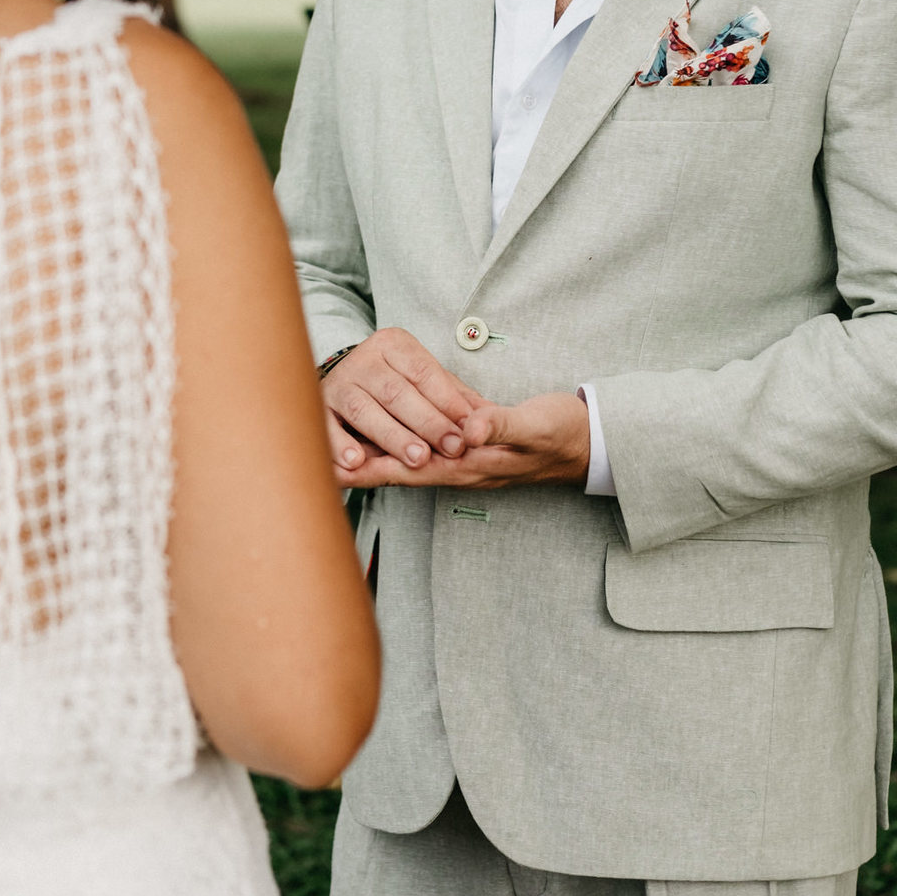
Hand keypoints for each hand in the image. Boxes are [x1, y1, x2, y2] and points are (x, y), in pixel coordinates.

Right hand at [323, 328, 485, 474]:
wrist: (344, 377)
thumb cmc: (396, 384)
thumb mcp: (425, 381)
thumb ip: (455, 398)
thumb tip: (490, 417)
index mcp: (394, 345)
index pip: (424, 372)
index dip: (447, 401)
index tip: (469, 428)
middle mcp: (363, 359)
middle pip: (396, 392)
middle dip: (427, 422)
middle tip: (452, 448)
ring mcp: (338, 382)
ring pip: (364, 410)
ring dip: (392, 436)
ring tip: (417, 458)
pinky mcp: (318, 407)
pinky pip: (326, 426)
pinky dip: (340, 444)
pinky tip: (356, 461)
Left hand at [333, 391, 590, 491]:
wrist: (585, 442)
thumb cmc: (560, 433)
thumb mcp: (534, 426)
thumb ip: (501, 425)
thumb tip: (469, 429)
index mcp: (469, 463)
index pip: (409, 469)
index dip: (371, 469)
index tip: (332, 469)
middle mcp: (460, 467)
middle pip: (398, 470)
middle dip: (358, 469)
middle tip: (311, 467)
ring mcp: (463, 461)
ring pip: (408, 462)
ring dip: (372, 460)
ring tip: (332, 457)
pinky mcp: (468, 447)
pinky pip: (424, 452)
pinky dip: (398, 449)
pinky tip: (381, 440)